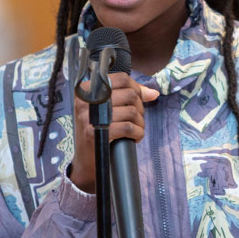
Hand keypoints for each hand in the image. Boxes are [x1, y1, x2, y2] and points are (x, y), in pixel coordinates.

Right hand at [69, 73, 158, 193]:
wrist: (85, 159)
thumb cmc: (99, 129)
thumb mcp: (107, 108)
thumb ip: (129, 96)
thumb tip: (153, 93)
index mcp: (88, 89)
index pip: (120, 78)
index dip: (136, 88)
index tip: (139, 100)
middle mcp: (86, 100)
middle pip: (129, 94)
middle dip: (140, 108)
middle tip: (137, 118)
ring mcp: (90, 116)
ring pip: (131, 111)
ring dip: (140, 122)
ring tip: (136, 129)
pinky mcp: (96, 133)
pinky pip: (128, 127)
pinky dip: (137, 133)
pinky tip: (135, 137)